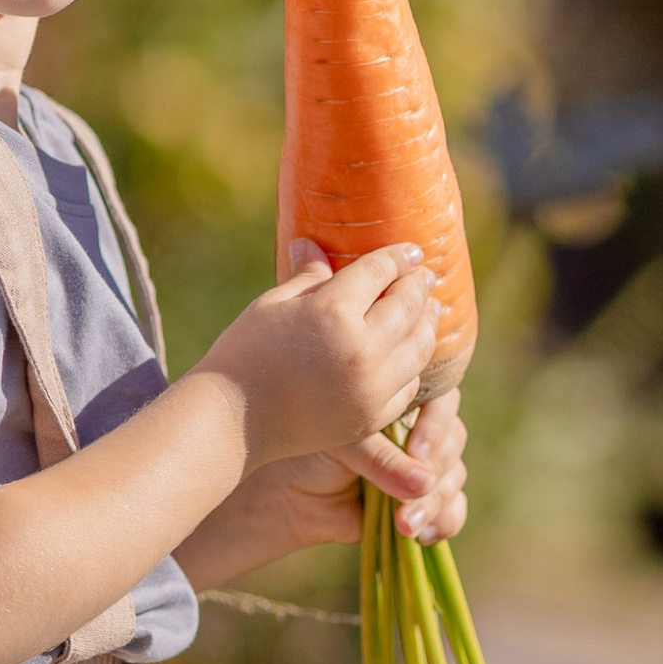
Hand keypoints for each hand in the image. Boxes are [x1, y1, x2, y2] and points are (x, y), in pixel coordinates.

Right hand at [196, 240, 438, 473]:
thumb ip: (307, 275)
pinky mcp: (372, 417)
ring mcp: (371, 387)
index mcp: (334, 311)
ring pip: (419, 347)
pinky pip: (409, 385)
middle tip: (424, 276)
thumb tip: (311, 241)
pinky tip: (410, 352)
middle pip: (408, 305)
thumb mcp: (273, 305)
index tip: (411, 250)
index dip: (398, 257)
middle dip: (419, 286)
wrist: (233, 422)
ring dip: (427, 323)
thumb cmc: (244, 354)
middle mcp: (361, 349)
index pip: (379, 272)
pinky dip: (414, 365)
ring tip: (429, 309)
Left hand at [196, 384, 466, 570]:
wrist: (292, 493)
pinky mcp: (426, 499)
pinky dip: (444, 522)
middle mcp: (422, 428)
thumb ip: (380, 460)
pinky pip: (453, 509)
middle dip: (434, 474)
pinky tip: (422, 535)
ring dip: (435, 505)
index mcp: (404, 399)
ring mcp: (427, 465)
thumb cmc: (312, 451)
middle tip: (407, 497)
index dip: (436, 426)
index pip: (442, 400)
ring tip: (405, 525)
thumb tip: (424, 483)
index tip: (416, 453)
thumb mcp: (343, 446)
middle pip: (453, 442)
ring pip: (453, 478)